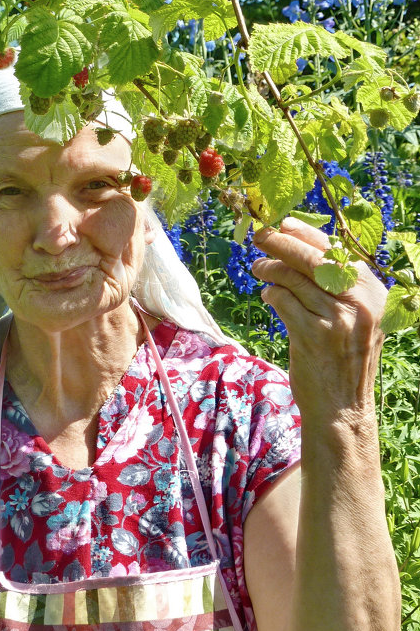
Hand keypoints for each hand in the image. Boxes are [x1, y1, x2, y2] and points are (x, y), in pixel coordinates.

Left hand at [251, 217, 386, 417]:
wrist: (343, 406)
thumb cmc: (343, 359)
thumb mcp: (355, 319)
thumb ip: (339, 288)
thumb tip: (302, 248)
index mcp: (372, 292)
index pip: (336, 250)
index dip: (306, 233)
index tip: (283, 223)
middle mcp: (358, 301)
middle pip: (312, 257)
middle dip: (280, 242)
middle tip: (259, 236)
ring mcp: (335, 318)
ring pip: (293, 277)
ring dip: (269, 268)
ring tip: (258, 268)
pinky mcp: (311, 334)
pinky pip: (282, 299)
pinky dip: (271, 293)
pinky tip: (268, 295)